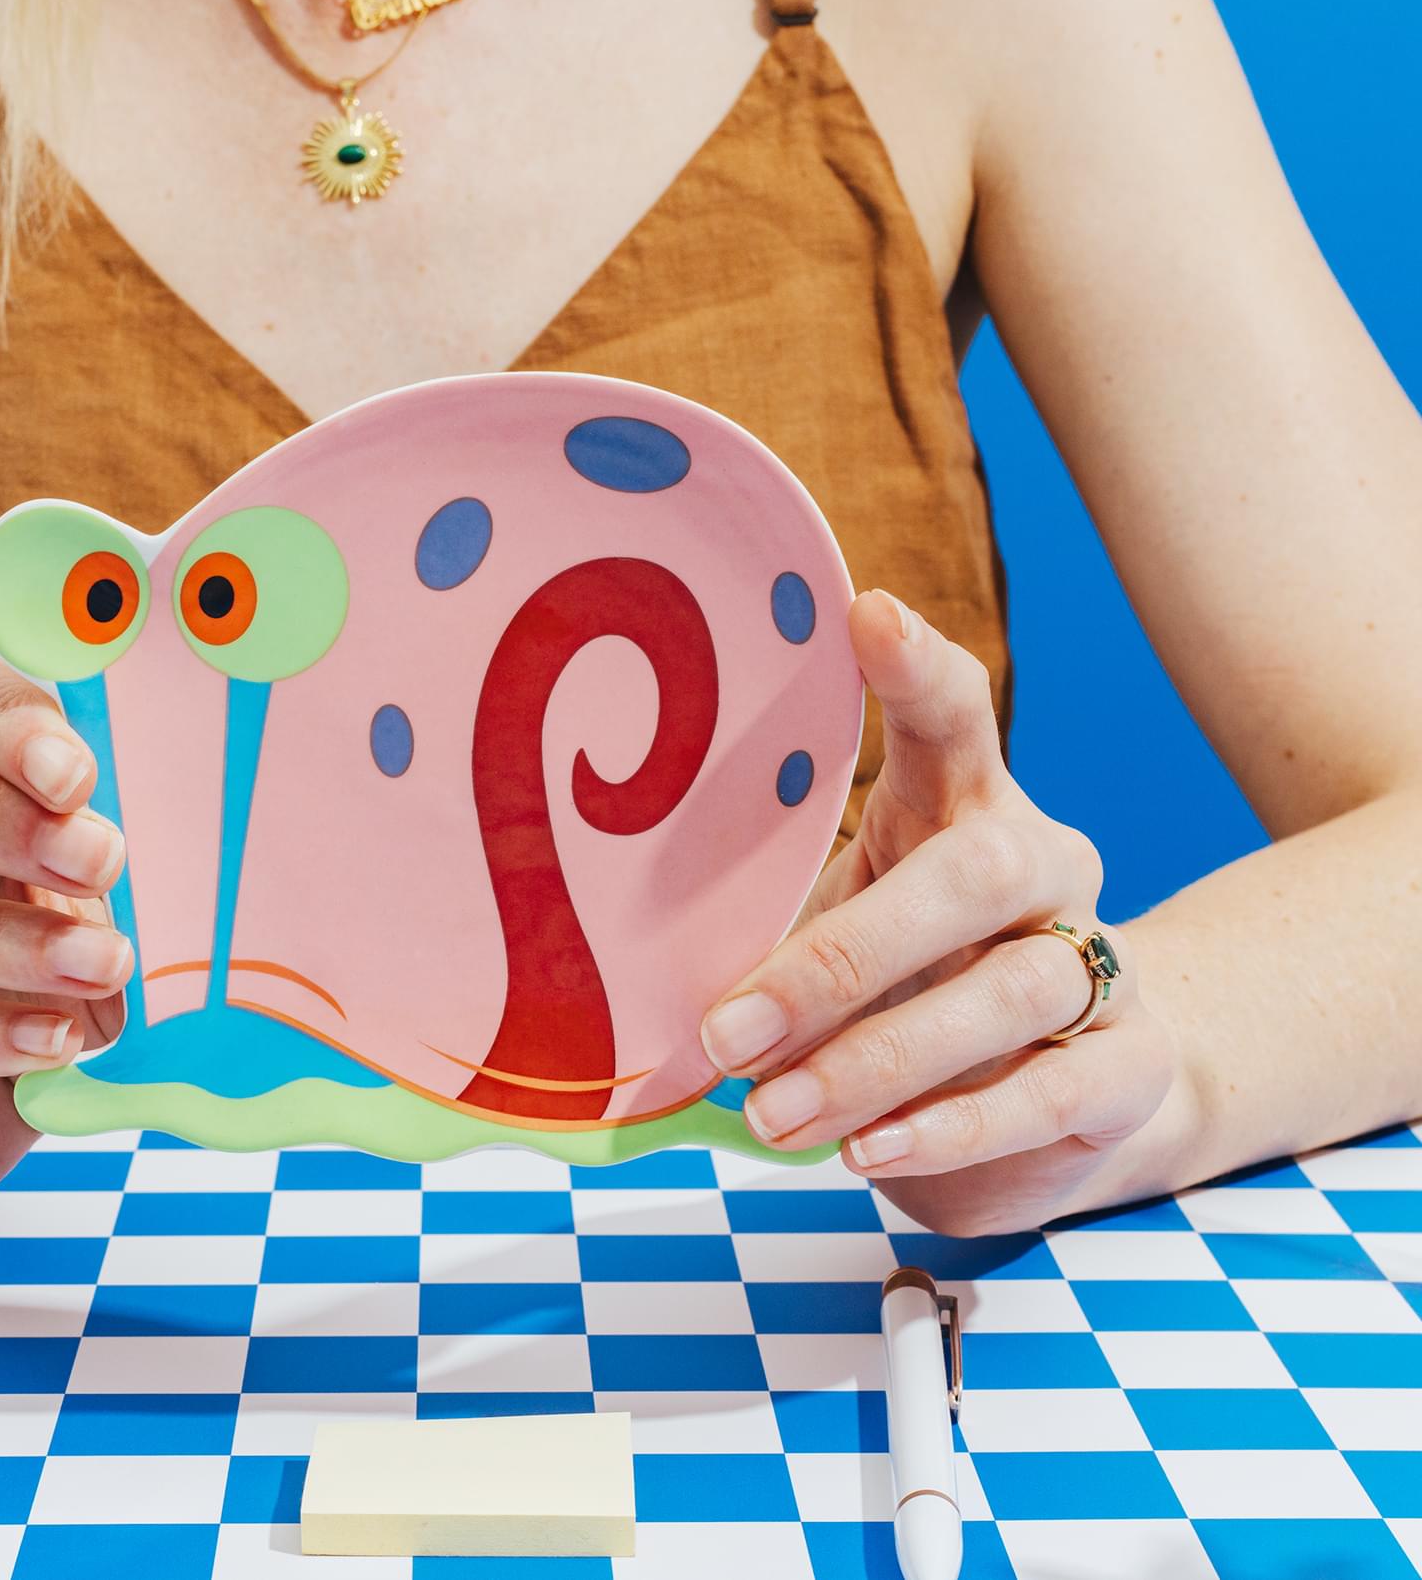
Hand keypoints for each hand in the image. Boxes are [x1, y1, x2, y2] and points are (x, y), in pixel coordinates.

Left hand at [701, 590, 1178, 1234]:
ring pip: (1007, 992)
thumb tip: (634, 979)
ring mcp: (1102, 959)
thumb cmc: (909, 986)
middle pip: (974, 873)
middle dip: (838, 962)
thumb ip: (769, 928)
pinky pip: (1049, 1092)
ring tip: (771, 1118)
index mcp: (962, 802)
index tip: (863, 613)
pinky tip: (868, 1154)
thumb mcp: (834, 931)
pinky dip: (950, 1129)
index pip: (954, 714)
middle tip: (725, 1036)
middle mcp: (1044, 863)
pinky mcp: (1132, 1064)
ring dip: (873, 1063)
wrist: (1064, 1096)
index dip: (913, 666)